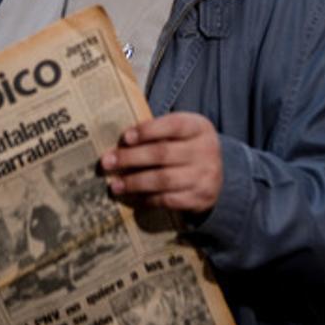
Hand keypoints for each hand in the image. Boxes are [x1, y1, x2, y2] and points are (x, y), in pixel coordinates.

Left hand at [99, 112, 221, 213]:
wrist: (217, 175)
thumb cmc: (188, 148)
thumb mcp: (182, 133)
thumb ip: (158, 132)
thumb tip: (120, 142)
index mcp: (199, 128)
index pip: (173, 125)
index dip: (147, 131)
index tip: (125, 138)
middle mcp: (206, 150)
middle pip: (162, 153)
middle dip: (131, 158)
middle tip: (107, 163)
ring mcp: (205, 176)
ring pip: (163, 179)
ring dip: (134, 182)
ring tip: (115, 185)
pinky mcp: (200, 198)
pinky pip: (168, 199)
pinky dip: (147, 199)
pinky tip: (133, 197)